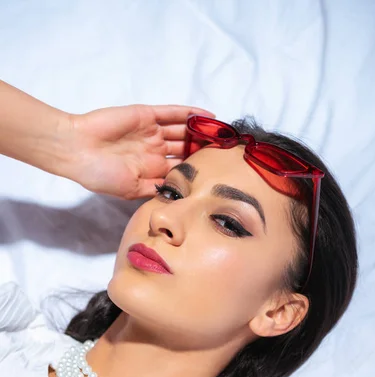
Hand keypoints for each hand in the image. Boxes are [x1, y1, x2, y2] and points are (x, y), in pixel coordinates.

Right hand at [65, 103, 214, 199]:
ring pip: (183, 130)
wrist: (78, 150)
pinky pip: (173, 113)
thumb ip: (156, 189)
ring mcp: (151, 132)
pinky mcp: (147, 115)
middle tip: (228, 152)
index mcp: (151, 170)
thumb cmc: (101, 175)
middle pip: (186, 149)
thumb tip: (182, 195)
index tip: (219, 174)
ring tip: (224, 134)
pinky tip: (209, 116)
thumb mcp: (132, 190)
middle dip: (205, 150)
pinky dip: (190, 113)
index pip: (181, 169)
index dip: (199, 170)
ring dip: (202, 132)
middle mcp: (154, 151)